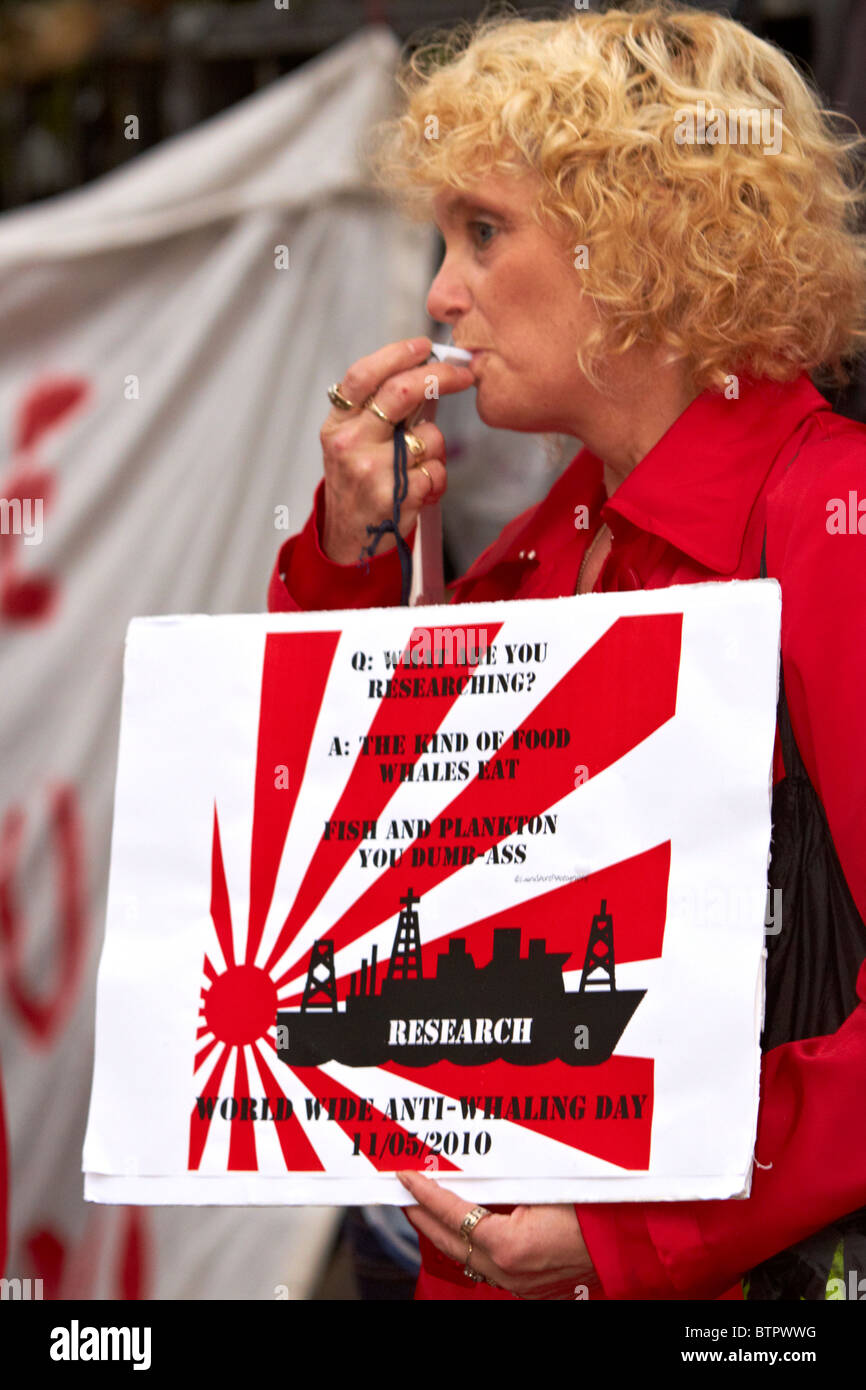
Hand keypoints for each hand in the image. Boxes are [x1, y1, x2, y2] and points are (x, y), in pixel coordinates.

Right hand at [319, 337, 473, 563]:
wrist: (348, 540)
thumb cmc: (356, 485)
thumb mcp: (349, 441)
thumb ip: (375, 409)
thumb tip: (422, 372)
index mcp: (337, 425)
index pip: (364, 375)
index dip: (397, 353)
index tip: (424, 346)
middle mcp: (350, 444)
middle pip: (401, 392)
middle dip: (439, 376)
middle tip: (461, 374)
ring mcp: (373, 471)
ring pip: (429, 436)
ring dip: (437, 448)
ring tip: (418, 466)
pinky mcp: (396, 496)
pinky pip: (438, 471)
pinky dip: (437, 479)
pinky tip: (420, 489)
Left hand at [398, 1170, 597, 1299]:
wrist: (627, 1240)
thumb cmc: (590, 1207)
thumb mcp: (540, 1187)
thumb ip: (500, 1184)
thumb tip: (467, 1172)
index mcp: (507, 1245)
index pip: (451, 1213)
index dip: (425, 1192)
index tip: (406, 1176)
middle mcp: (508, 1271)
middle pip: (448, 1241)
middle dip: (422, 1214)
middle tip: (405, 1191)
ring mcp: (517, 1284)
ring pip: (465, 1256)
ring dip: (444, 1230)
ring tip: (428, 1206)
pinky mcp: (528, 1286)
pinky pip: (487, 1263)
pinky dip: (470, 1243)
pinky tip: (465, 1226)